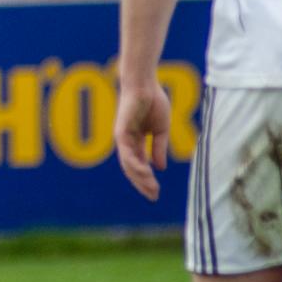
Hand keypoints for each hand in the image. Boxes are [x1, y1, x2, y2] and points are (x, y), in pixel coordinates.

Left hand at [114, 74, 171, 200]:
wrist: (145, 84)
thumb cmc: (153, 102)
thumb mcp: (161, 131)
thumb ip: (159, 148)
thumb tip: (159, 168)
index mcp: (136, 141)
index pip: (139, 165)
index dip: (147, 179)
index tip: (155, 193)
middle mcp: (126, 141)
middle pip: (132, 168)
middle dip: (142, 184)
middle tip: (154, 197)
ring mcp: (122, 137)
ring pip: (128, 164)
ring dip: (140, 178)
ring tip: (152, 189)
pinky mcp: (121, 132)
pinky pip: (127, 152)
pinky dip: (136, 164)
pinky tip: (145, 173)